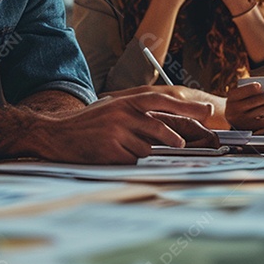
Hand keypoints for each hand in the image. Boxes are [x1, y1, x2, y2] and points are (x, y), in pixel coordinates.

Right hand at [34, 88, 215, 163]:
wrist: (56, 135)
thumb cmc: (87, 124)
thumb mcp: (112, 110)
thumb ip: (136, 114)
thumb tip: (168, 125)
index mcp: (125, 101)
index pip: (162, 101)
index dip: (186, 106)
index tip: (207, 111)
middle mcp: (123, 114)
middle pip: (161, 128)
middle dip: (176, 137)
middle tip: (185, 143)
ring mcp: (117, 133)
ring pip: (146, 149)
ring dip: (138, 152)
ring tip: (118, 146)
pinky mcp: (111, 151)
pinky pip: (132, 161)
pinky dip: (125, 162)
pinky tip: (109, 155)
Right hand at [226, 79, 263, 131]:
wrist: (231, 120)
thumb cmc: (239, 103)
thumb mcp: (237, 95)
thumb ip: (247, 90)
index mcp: (231, 98)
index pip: (240, 92)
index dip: (249, 89)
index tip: (259, 85)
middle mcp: (235, 110)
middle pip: (253, 102)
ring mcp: (243, 119)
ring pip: (261, 111)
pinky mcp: (252, 127)